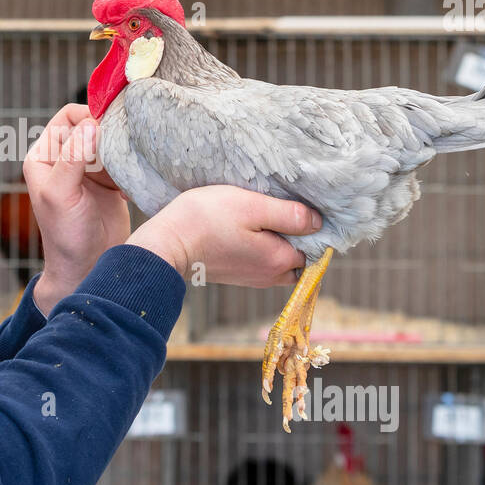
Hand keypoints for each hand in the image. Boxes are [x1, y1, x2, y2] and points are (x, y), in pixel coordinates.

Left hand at [23, 104, 131, 314]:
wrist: (88, 268)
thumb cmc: (66, 236)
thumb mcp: (62, 195)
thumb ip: (73, 158)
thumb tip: (91, 124)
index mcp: (44, 157)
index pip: (67, 118)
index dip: (89, 116)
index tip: (110, 128)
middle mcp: (65, 158)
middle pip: (92, 125)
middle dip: (110, 132)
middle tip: (126, 145)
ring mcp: (89, 169)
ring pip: (111, 140)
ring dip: (123, 149)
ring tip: (129, 168)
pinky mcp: (110, 181)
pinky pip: (124, 159)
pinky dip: (131, 165)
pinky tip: (130, 184)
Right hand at [126, 185, 321, 287]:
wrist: (166, 244)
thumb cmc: (206, 219)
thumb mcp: (252, 206)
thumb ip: (289, 215)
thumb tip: (318, 222)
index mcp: (279, 260)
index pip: (313, 245)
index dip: (310, 225)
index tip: (296, 206)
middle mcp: (270, 275)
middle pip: (298, 256)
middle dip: (296, 237)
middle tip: (279, 210)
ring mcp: (252, 278)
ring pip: (279, 260)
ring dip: (277, 242)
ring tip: (261, 217)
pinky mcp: (236, 275)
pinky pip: (261, 263)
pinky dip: (261, 248)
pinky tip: (246, 229)